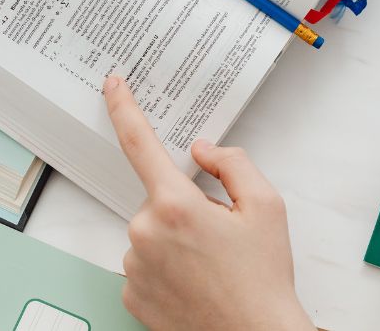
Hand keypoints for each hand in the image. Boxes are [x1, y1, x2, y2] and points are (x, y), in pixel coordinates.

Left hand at [104, 76, 313, 330]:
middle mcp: (145, 232)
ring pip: (151, 233)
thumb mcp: (266, 206)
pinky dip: (166, 268)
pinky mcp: (130, 294)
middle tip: (221, 236)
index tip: (113, 85)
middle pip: (159, 199)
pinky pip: (145, 265)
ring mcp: (134, 265)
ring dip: (176, 240)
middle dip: (186, 208)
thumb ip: (232, 163)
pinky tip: (194, 282)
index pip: (139, 143)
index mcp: (175, 204)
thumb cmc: (263, 279)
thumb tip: (202, 151)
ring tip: (212, 265)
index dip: (123, 108)